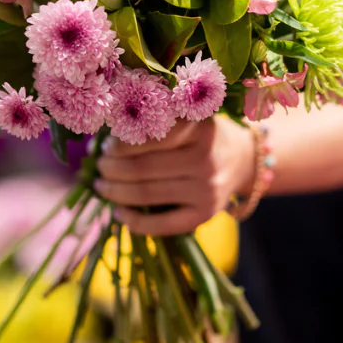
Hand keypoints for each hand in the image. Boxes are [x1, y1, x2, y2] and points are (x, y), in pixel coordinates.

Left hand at [95, 118, 253, 235]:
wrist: (244, 161)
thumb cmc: (204, 135)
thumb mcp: (189, 118)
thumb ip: (155, 124)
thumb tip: (102, 142)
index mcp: (198, 128)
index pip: (147, 137)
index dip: (118, 144)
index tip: (105, 145)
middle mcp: (204, 159)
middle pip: (141, 168)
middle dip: (110, 168)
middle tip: (99, 165)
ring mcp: (206, 190)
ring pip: (146, 194)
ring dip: (114, 192)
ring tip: (101, 185)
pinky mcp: (204, 215)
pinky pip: (162, 224)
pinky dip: (134, 221)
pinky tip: (119, 212)